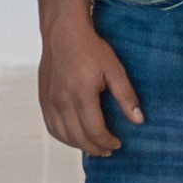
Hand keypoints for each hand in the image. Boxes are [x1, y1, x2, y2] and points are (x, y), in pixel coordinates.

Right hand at [38, 23, 143, 158]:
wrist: (63, 33)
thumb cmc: (90, 49)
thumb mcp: (115, 69)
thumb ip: (126, 96)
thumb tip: (139, 120)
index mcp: (81, 93)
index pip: (94, 130)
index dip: (107, 142)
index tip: (118, 143)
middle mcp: (62, 99)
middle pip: (78, 137)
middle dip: (95, 148)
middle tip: (109, 150)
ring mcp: (50, 100)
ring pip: (62, 135)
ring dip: (79, 145)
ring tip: (94, 146)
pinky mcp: (43, 98)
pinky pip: (51, 126)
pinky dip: (64, 137)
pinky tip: (76, 137)